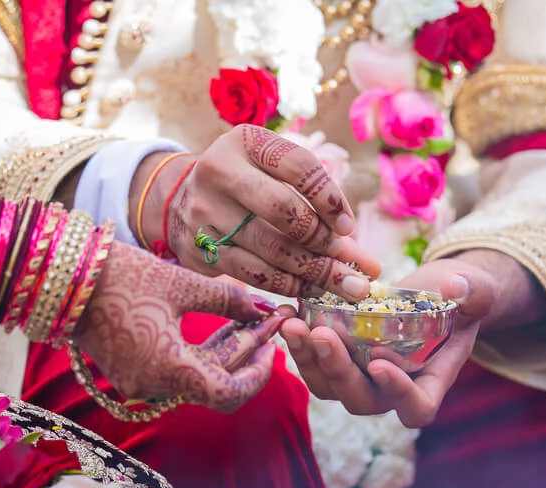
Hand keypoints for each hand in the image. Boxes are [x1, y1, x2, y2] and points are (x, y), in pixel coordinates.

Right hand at [74, 242, 288, 413]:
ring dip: (225, 351)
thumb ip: (228, 300)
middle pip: (216, 383)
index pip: (229, 394)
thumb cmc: (123, 276)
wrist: (63, 275)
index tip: (274, 345)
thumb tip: (262, 309)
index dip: (259, 373)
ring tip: (251, 318)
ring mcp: (140, 381)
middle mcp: (154, 386)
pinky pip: (177, 369)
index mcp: (170, 371)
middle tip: (270, 322)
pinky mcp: (131, 370)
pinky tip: (222, 323)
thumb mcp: (183, 284)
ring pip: (197, 376)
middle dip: (247, 352)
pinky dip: (201, 352)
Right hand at [133, 125, 380, 300]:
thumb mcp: (275, 174)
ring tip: (346, 286)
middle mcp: (219, 171)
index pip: (297, 164)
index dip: (329, 197)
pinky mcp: (199, 247)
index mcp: (245, 141)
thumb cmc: (249, 186)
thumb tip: (362, 255)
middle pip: (283, 210)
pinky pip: (252, 273)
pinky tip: (309, 288)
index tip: (348, 226)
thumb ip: (317, 203)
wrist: (183, 202)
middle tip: (354, 268)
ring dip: (314, 271)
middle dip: (323, 242)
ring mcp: (204, 211)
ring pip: (270, 248)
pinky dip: (286, 284)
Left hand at [279, 258, 497, 427]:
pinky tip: (288, 313)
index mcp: (430, 381)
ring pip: (329, 388)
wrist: (435, 293)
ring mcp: (362, 376)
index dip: (398, 394)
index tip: (379, 363)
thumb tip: (457, 288)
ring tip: (294, 325)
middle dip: (339, 371)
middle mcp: (392, 388)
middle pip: (361, 400)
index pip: (416, 407)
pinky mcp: (339, 359)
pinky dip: (299, 343)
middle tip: (322, 335)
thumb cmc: (460, 297)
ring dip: (308, 360)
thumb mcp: (476, 290)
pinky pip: (314, 363)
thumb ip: (474, 292)